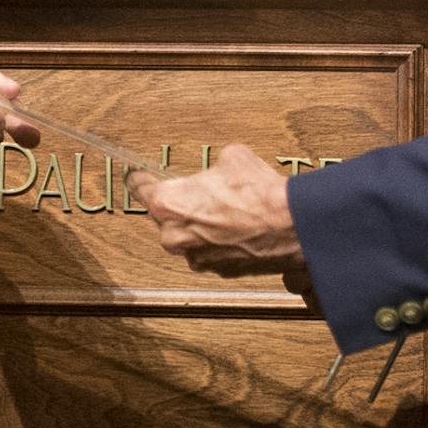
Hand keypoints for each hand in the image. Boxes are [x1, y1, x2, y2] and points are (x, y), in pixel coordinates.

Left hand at [129, 143, 305, 278]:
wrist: (291, 226)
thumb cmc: (259, 193)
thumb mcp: (232, 157)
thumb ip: (212, 166)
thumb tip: (218, 169)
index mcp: (168, 203)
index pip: (140, 188)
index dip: (140, 178)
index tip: (136, 176)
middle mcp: (174, 235)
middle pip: (164, 215)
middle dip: (180, 204)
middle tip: (200, 192)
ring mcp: (194, 256)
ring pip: (187, 236)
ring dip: (199, 224)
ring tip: (226, 210)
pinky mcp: (216, 270)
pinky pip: (207, 250)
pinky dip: (217, 240)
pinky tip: (236, 227)